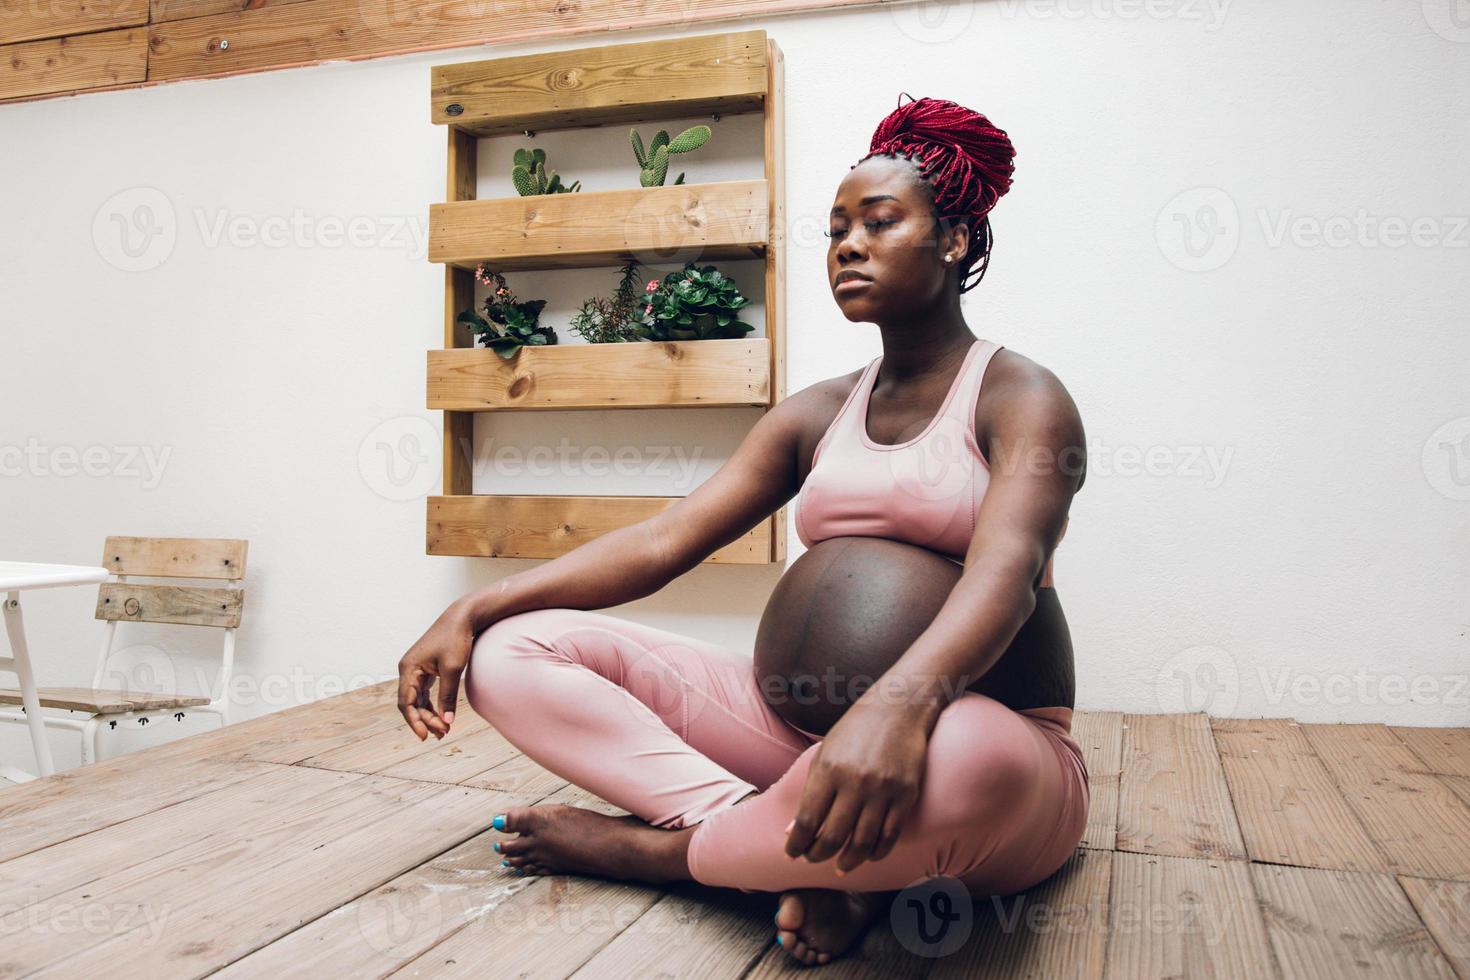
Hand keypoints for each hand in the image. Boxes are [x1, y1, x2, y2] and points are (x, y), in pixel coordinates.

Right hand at [397, 600, 475, 740]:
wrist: (462, 618)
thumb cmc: (455, 639)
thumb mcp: (452, 669)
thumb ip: (447, 696)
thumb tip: (446, 721)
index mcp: (409, 668)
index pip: (406, 702)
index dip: (415, 721)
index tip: (425, 735)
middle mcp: (409, 669)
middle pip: (411, 703)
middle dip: (425, 720)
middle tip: (443, 733)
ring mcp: (417, 670)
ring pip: (418, 700)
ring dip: (429, 715)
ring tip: (443, 731)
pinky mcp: (426, 670)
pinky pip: (425, 693)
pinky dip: (432, 706)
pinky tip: (442, 717)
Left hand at [784, 699, 930, 872]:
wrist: (898, 708)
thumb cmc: (855, 731)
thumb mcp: (824, 754)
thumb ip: (810, 792)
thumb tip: (794, 830)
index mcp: (828, 769)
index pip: (807, 820)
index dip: (796, 844)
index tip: (791, 854)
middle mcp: (854, 782)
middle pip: (832, 836)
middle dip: (817, 855)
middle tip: (813, 860)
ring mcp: (882, 790)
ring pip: (862, 842)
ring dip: (847, 861)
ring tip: (840, 866)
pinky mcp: (906, 794)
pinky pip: (889, 835)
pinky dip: (877, 852)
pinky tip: (868, 856)